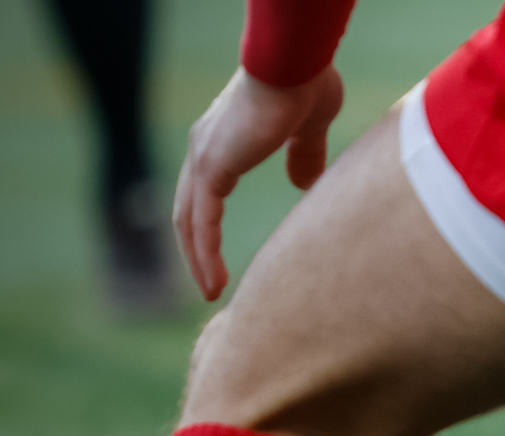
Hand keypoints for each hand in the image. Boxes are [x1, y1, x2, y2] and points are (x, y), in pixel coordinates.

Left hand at [173, 65, 345, 299]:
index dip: (208, 227)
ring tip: (212, 292)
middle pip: (188, 212)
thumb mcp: (308, 131)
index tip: (221, 257)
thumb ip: (303, 156)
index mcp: (222, 142)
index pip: (204, 194)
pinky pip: (201, 221)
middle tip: (211, 285)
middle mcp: (204, 149)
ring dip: (198, 260)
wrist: (295, 66)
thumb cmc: (305, 85)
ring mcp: (204, 158)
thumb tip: (303, 184)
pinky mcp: (213, 167)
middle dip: (196, 250)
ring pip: (189, 221)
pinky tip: (214, 280)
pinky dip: (204, 253)